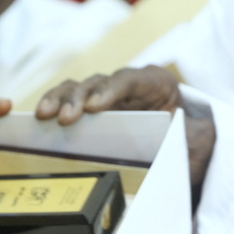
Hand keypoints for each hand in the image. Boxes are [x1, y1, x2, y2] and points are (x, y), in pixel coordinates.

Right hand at [35, 67, 214, 202]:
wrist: (186, 143)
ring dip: (59, 100)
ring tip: (44, 115)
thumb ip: (186, 146)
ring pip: (78, 88)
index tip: (94, 107)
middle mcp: (128, 84)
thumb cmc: (187, 142)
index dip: (110, 90)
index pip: (130, 80)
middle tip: (65, 118)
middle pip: (98, 82)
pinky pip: (68, 102)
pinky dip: (54, 107)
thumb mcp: (193, 144)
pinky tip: (39, 119)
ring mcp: (107, 94)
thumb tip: (173, 154)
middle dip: (78, 98)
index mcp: (156, 84)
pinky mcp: (90, 108)